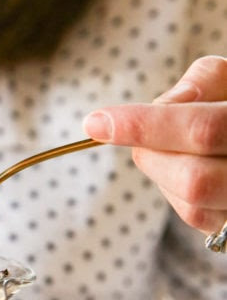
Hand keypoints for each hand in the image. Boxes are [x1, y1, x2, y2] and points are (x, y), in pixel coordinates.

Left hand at [83, 56, 226, 235]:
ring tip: (172, 145)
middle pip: (193, 181)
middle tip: (142, 130)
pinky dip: (174, 189)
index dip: (144, 127)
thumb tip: (161, 107)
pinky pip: (196, 218)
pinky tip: (183, 167)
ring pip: (192, 205)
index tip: (96, 122)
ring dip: (162, 171)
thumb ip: (203, 81)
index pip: (201, 130)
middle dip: (152, 152)